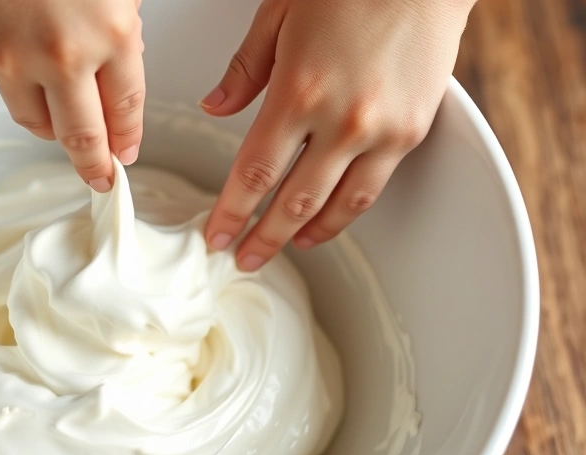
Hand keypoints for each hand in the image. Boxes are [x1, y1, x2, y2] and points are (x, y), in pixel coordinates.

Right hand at [0, 0, 145, 191]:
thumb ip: (120, 29)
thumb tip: (118, 82)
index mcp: (111, 31)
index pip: (126, 110)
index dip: (127, 139)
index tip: (124, 157)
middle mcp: (61, 54)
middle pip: (81, 137)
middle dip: (94, 164)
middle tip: (99, 176)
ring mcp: (8, 58)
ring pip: (32, 120)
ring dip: (48, 120)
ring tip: (54, 103)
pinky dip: (2, 71)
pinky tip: (7, 38)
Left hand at [201, 0, 476, 270]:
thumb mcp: (279, 14)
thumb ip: (245, 70)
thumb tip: (214, 108)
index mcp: (297, 93)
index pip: (254, 174)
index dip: (232, 214)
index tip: (217, 237)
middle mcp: (340, 121)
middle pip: (293, 203)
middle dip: (263, 238)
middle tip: (245, 259)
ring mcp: (380, 131)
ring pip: (337, 206)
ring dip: (305, 234)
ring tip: (284, 247)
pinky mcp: (411, 131)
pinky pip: (372, 187)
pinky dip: (345, 212)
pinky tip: (326, 220)